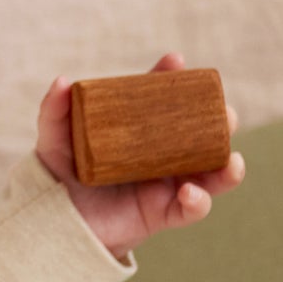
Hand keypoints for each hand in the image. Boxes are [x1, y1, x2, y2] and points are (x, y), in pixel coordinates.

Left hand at [35, 52, 244, 259]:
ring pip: (213, 173)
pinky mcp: (163, 213)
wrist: (54, 219)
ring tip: (229, 160)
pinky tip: (189, 192)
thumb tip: (63, 81)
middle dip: (221, 121)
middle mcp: (162, 154)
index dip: (173, 79)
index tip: (175, 62)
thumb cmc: (59, 174)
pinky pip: (193, 208)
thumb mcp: (54, 139)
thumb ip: (54, 111)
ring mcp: (167, 184)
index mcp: (141, 129)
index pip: (164, 99)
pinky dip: (199, 200)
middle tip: (223, 114)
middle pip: (204, 132)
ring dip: (228, 165)